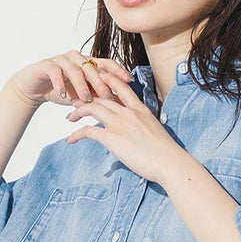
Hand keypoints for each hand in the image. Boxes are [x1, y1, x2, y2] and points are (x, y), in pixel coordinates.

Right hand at [9, 51, 133, 109]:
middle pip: (92, 67)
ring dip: (81, 85)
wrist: (35, 88)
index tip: (129, 81)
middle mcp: (76, 58)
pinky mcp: (47, 65)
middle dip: (101, 82)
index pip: (106, 63)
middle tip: (108, 96)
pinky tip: (63, 95)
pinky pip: (55, 72)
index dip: (118, 70)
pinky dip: (60, 83)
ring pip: (75, 70)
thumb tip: (119, 105)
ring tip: (85, 99)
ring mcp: (61, 60)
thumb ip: (97, 96)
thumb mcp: (81, 95)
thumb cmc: (61, 90)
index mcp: (87, 62)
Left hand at [64, 73, 179, 183]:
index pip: (122, 87)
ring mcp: (120, 123)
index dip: (108, 80)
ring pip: (93, 108)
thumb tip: (140, 136)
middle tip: (76, 101)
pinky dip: (77, 134)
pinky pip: (88, 131)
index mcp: (141, 109)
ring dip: (78, 111)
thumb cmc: (167, 154)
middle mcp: (129, 112)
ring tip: (70, 117)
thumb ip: (144, 128)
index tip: (98, 79)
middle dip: (87, 97)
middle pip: (102, 96)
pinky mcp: (112, 138)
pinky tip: (70, 140)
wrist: (170, 162)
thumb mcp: (156, 133)